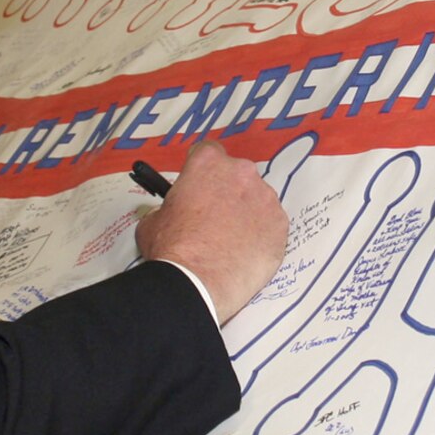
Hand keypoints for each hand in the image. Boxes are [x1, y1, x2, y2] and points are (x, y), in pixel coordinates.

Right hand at [135, 142, 287, 323]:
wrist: (198, 283)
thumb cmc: (173, 249)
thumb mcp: (153, 220)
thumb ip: (166, 207)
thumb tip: (168, 214)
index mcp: (208, 164)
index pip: (209, 152)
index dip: (202, 171)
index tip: (199, 187)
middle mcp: (241, 173)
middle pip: (236, 175)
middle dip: (227, 192)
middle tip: (214, 218)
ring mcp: (266, 198)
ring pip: (257, 199)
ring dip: (246, 213)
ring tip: (231, 240)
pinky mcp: (281, 225)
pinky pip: (271, 224)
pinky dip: (262, 234)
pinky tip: (246, 252)